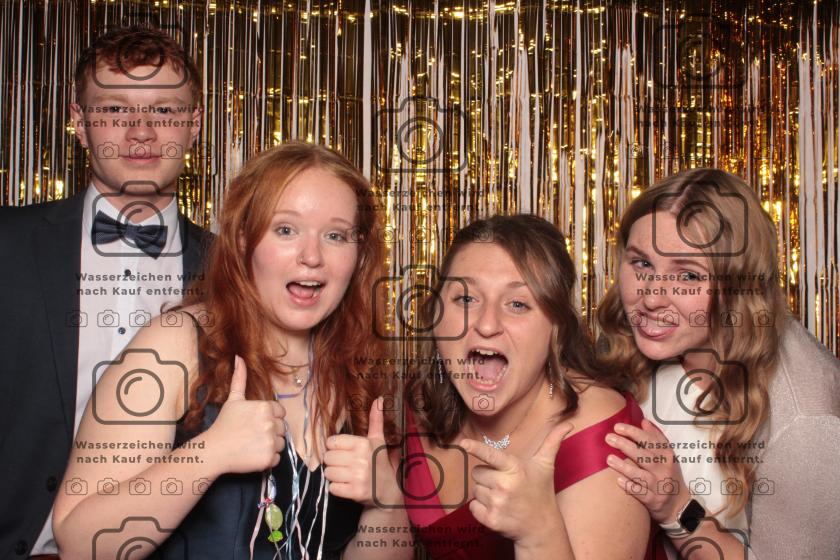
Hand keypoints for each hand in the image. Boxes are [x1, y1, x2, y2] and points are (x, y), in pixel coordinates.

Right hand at [204, 355, 286, 474]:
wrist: (214, 450)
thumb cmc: (224, 424)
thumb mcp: (233, 400)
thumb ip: (240, 378)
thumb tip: (239, 357)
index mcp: (265, 408)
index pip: (280, 413)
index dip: (270, 418)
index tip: (256, 423)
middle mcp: (271, 424)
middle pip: (282, 428)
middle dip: (270, 432)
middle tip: (252, 435)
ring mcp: (270, 442)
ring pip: (281, 443)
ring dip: (270, 445)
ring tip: (252, 444)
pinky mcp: (268, 458)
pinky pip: (276, 458)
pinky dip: (267, 459)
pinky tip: (253, 455)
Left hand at [323, 397, 398, 508]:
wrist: (388, 491)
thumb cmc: (379, 463)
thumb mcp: (378, 441)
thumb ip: (375, 420)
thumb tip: (378, 398)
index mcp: (363, 444)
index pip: (331, 442)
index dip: (334, 448)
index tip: (344, 453)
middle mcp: (360, 459)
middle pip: (327, 458)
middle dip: (333, 462)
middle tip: (345, 465)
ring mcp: (357, 476)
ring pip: (328, 473)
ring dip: (334, 476)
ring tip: (346, 476)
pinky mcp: (354, 492)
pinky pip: (332, 488)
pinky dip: (337, 488)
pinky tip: (347, 486)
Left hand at [459, 422, 573, 544]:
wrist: (541, 527)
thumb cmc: (541, 492)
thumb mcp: (545, 465)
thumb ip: (552, 442)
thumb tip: (568, 425)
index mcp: (515, 469)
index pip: (491, 456)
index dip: (476, 448)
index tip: (463, 443)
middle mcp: (505, 485)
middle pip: (477, 472)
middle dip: (487, 476)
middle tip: (504, 483)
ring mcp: (497, 504)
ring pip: (475, 489)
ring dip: (485, 492)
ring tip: (502, 497)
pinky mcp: (491, 520)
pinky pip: (473, 506)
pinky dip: (480, 508)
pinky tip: (496, 508)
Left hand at [605, 418, 690, 523]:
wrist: (679, 505)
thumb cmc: (668, 475)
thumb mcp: (667, 456)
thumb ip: (656, 438)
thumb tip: (643, 421)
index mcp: (667, 455)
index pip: (650, 440)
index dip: (634, 432)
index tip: (618, 426)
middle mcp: (664, 469)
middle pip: (644, 456)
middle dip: (625, 445)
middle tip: (609, 438)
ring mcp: (659, 485)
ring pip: (641, 475)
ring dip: (624, 467)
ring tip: (608, 459)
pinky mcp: (654, 500)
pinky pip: (641, 493)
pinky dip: (630, 487)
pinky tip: (618, 481)